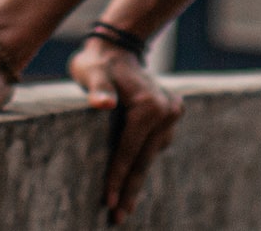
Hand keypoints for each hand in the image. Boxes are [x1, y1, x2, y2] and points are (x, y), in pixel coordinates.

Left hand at [70, 38, 182, 224]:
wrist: (117, 47)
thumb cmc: (96, 63)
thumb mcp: (89, 71)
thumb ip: (96, 88)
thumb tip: (101, 104)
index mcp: (148, 105)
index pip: (129, 150)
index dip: (118, 177)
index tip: (108, 202)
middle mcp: (166, 111)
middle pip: (144, 158)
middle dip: (130, 189)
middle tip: (118, 217)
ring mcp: (172, 113)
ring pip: (151, 155)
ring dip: (137, 179)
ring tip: (125, 205)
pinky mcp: (171, 115)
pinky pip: (155, 146)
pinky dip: (143, 161)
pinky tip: (133, 180)